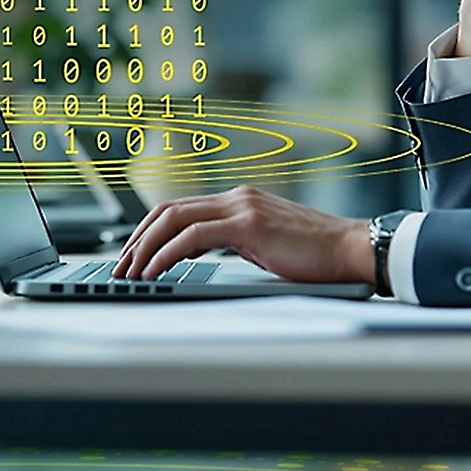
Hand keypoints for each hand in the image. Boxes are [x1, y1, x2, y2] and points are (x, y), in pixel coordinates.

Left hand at [111, 185, 373, 284]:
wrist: (351, 250)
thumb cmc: (316, 255)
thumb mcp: (266, 246)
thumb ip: (235, 242)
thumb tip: (199, 254)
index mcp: (240, 200)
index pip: (180, 208)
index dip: (148, 232)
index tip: (132, 256)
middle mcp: (237, 197)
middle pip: (167, 209)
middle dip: (137, 238)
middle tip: (120, 267)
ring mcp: (242, 207)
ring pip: (174, 218)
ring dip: (145, 247)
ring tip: (130, 273)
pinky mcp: (249, 225)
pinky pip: (193, 235)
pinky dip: (166, 253)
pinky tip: (154, 272)